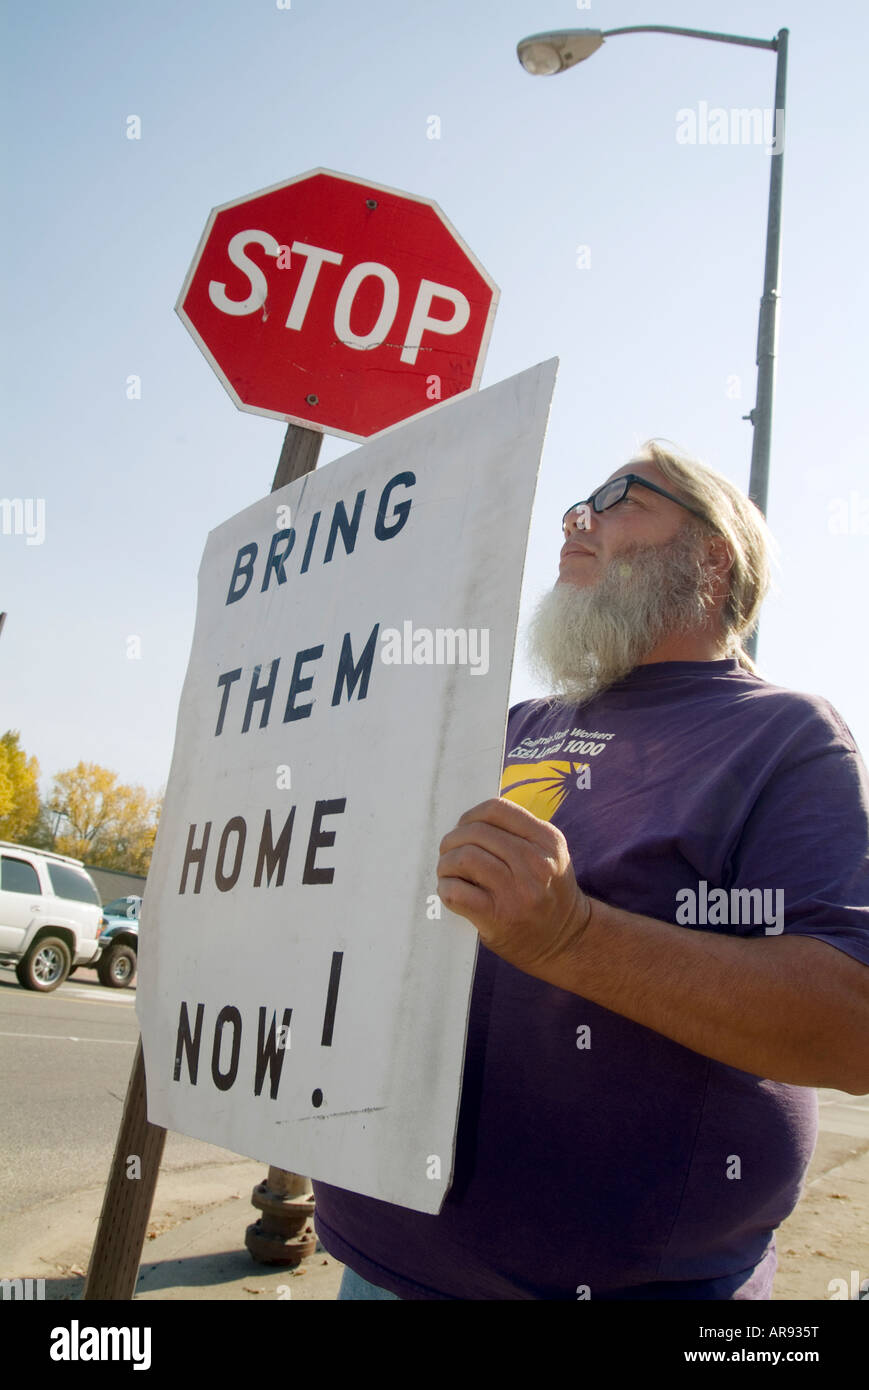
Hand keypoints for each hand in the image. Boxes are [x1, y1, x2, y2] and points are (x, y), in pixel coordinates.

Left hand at [436, 796, 592, 977]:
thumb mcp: (549, 856)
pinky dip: (446, 888)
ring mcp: (518, 891)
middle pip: (476, 833)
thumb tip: (468, 821)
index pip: (497, 810)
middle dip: (453, 841)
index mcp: (548, 840)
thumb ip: (519, 834)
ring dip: (447, 864)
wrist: (567, 942)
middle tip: (449, 853)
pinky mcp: (499, 917)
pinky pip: (457, 892)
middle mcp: (537, 863)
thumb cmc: (549, 894)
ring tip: (448, 873)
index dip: (471, 816)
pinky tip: (451, 892)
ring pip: (464, 858)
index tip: (463, 828)